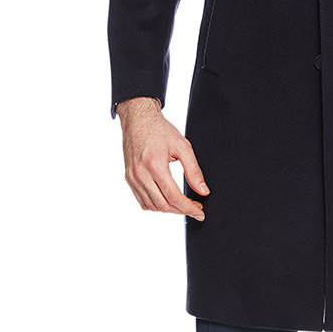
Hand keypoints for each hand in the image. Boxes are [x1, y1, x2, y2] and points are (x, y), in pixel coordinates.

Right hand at [117, 97, 208, 218]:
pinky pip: (142, 200)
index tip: (200, 212)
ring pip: (151, 206)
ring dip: (168, 209)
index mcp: (155, 166)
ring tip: (182, 204)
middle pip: (163, 205)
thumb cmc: (160, 130)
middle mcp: (140, 174)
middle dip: (181, 210)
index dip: (189, 208)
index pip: (173, 197)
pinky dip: (155, 205)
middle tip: (194, 208)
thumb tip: (203, 190)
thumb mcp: (182, 146)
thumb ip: (194, 171)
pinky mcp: (129, 178)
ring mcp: (132, 177)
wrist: (138, 119)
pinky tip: (166, 200)